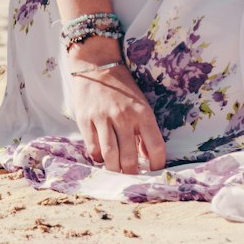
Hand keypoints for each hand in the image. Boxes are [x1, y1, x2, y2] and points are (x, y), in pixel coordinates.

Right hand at [70, 58, 167, 174]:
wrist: (97, 66)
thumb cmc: (122, 88)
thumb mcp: (140, 105)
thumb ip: (144, 130)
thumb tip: (148, 157)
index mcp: (143, 113)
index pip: (156, 146)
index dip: (157, 165)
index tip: (154, 173)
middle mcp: (125, 117)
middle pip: (130, 158)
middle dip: (132, 173)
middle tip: (132, 177)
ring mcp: (104, 119)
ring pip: (110, 157)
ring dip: (114, 170)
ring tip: (117, 172)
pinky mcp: (86, 121)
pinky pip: (93, 149)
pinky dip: (98, 158)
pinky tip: (101, 157)